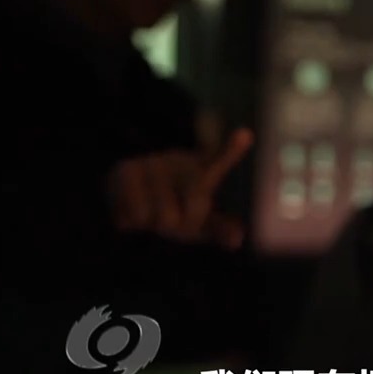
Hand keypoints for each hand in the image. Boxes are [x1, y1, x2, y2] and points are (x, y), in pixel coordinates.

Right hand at [109, 128, 253, 247]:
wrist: (128, 198)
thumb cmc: (176, 210)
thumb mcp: (202, 222)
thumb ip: (220, 229)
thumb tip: (237, 239)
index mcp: (205, 170)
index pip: (222, 160)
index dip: (232, 150)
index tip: (246, 135)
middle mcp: (180, 161)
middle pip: (188, 213)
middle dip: (183, 224)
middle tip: (176, 218)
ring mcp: (153, 164)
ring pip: (160, 218)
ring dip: (155, 225)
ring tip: (153, 213)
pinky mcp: (126, 171)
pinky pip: (135, 215)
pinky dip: (133, 223)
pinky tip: (132, 211)